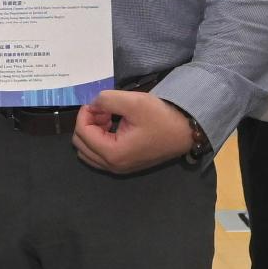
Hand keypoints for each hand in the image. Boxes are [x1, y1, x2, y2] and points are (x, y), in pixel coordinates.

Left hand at [72, 90, 198, 174]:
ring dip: (93, 131)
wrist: (186, 132)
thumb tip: (92, 104)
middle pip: (80, 144)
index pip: (82, 132)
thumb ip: (106, 100)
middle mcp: (112, 166)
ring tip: (110, 117)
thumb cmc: (162, 117)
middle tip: (105, 110)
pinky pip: (99, 155)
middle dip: (88, 123)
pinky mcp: (125, 165)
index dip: (86, 113)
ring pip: (88, 151)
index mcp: (113, 153)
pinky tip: (115, 125)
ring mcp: (119, 168)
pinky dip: (100, 139)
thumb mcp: (134, 102)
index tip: (100, 102)